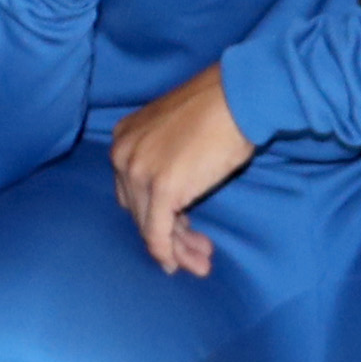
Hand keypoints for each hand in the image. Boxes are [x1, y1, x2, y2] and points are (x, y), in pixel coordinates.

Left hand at [108, 65, 255, 274]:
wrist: (238, 97)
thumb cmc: (220, 109)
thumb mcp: (178, 132)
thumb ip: (166, 159)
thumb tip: (176, 197)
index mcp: (124, 137)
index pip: (131, 189)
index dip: (155, 213)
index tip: (182, 225)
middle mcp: (122, 154)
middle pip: (137, 210)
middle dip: (167, 234)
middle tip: (195, 251)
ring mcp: (138, 171)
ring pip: (148, 226)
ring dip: (175, 248)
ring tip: (201, 263)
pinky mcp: (160, 189)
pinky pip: (157, 233)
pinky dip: (169, 252)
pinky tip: (185, 263)